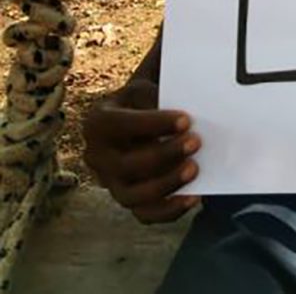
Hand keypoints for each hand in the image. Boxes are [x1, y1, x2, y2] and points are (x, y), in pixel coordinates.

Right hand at [83, 78, 201, 223]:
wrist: (140, 113)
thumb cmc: (147, 97)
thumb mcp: (146, 86)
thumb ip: (157, 94)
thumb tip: (186, 112)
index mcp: (98, 122)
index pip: (121, 125)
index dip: (153, 124)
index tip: (186, 120)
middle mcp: (97, 156)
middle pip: (126, 164)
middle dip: (164, 155)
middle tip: (196, 142)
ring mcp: (110, 182)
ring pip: (132, 195)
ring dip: (167, 184)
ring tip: (195, 168)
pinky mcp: (127, 199)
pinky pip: (145, 214)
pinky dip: (170, 210)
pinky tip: (193, 197)